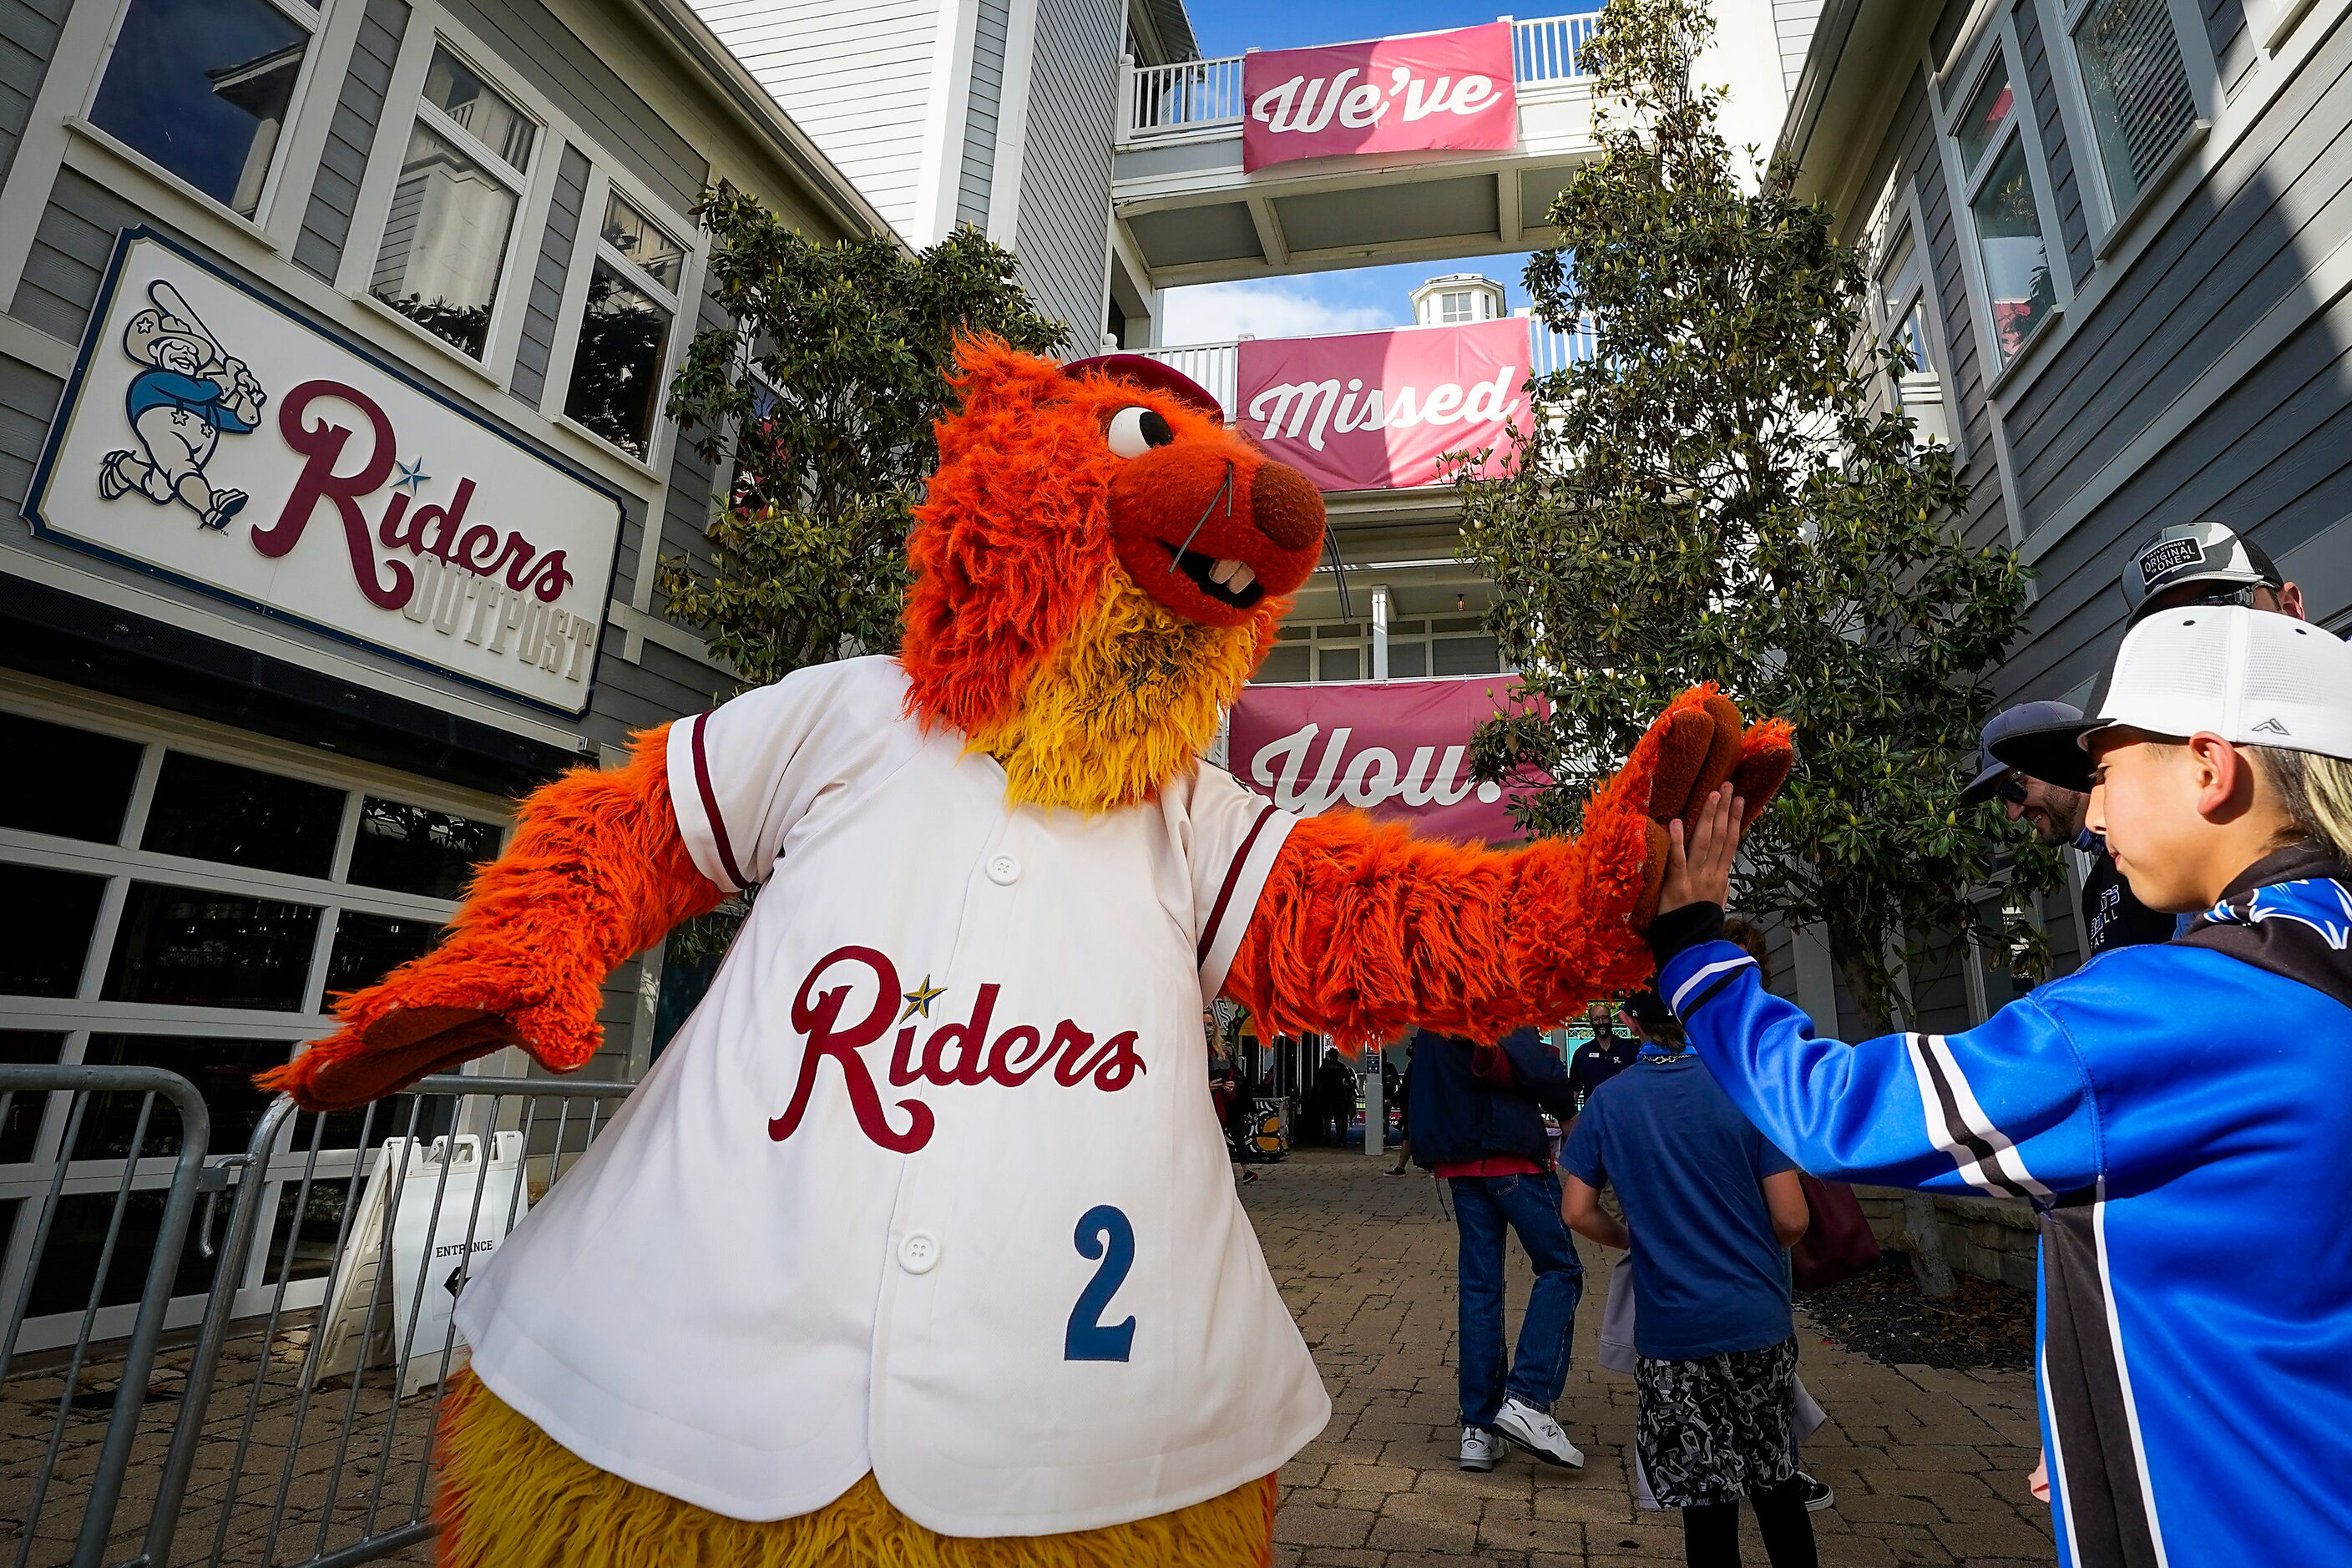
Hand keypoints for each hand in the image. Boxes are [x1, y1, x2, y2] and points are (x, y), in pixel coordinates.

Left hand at [1659, 782, 1741, 914]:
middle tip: (1728, 786)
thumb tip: (1726, 879)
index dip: (1735, 820)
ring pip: (1703, 842)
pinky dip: (1677, 841)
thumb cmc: (1699, 926)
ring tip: (1711, 794)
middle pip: (1720, 836)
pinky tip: (1676, 821)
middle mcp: (1710, 874)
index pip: (1730, 842)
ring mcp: (1694, 878)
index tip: (1740, 800)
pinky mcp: (1676, 885)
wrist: (1690, 947)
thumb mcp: (1716, 906)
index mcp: (1719, 877)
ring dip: (1708, 817)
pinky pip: (1677, 859)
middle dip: (1724, 810)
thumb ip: (1721, 889)